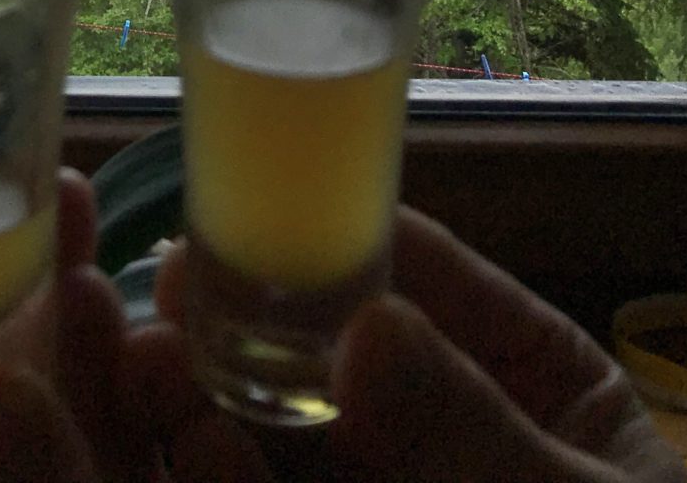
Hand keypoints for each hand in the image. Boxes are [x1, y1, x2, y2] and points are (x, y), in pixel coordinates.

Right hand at [136, 206, 686, 481]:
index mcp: (535, 385)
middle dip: (248, 332)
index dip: (341, 248)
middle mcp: (445, 446)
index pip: (436, 286)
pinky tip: (195, 461)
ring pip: (290, 452)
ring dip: (213, 409)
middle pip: (338, 369)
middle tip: (167, 302)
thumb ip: (477, 437)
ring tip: (151, 368)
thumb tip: (369, 329)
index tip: (249, 225)